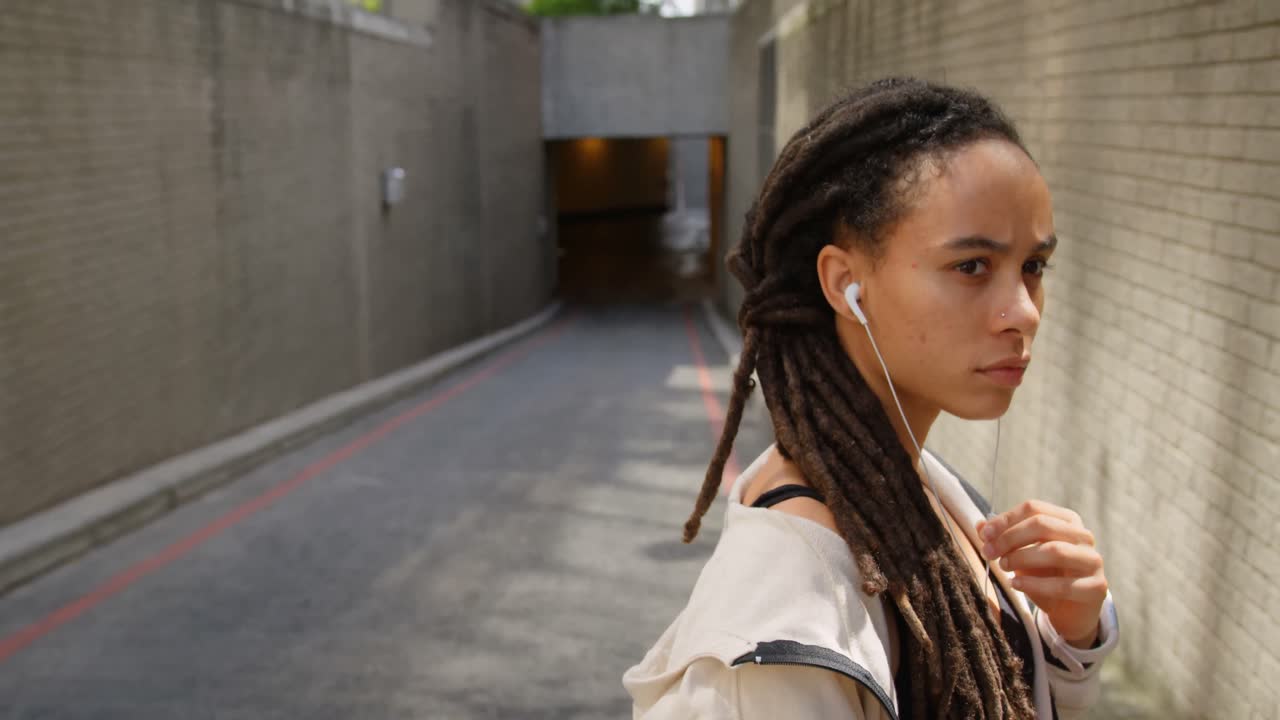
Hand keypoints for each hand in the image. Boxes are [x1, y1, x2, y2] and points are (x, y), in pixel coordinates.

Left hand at [976, 500, 1107, 646]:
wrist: (1070, 611)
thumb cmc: (1045, 575)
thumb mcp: (1022, 554)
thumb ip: (1003, 538)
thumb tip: (980, 525)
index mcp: (1067, 520)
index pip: (1034, 508)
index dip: (1006, 519)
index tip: (985, 534)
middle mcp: (1083, 536)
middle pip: (1042, 525)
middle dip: (1010, 538)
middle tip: (989, 552)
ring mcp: (1093, 561)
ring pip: (1055, 551)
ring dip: (1022, 557)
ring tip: (1003, 566)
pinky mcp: (1096, 587)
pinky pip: (1063, 585)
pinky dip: (1035, 584)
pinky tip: (1016, 584)